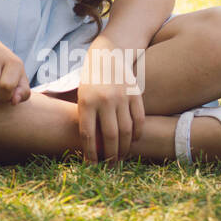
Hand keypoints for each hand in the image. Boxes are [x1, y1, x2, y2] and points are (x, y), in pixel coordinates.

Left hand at [75, 39, 144, 164]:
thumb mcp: (82, 96)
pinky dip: (137, 133)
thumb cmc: (90, 80)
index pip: (88, 134)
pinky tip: (133, 140)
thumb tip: (89, 148)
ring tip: (121, 156)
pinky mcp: (135, 94)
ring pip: (126, 131)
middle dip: (110, 155)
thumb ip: (86, 119)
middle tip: (110, 165)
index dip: (91, 153)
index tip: (92, 165)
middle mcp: (104, 100)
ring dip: (125, 148)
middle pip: (110, 136)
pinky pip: (139, 119)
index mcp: (86, 102)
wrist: (107, 54)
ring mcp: (121, 97)